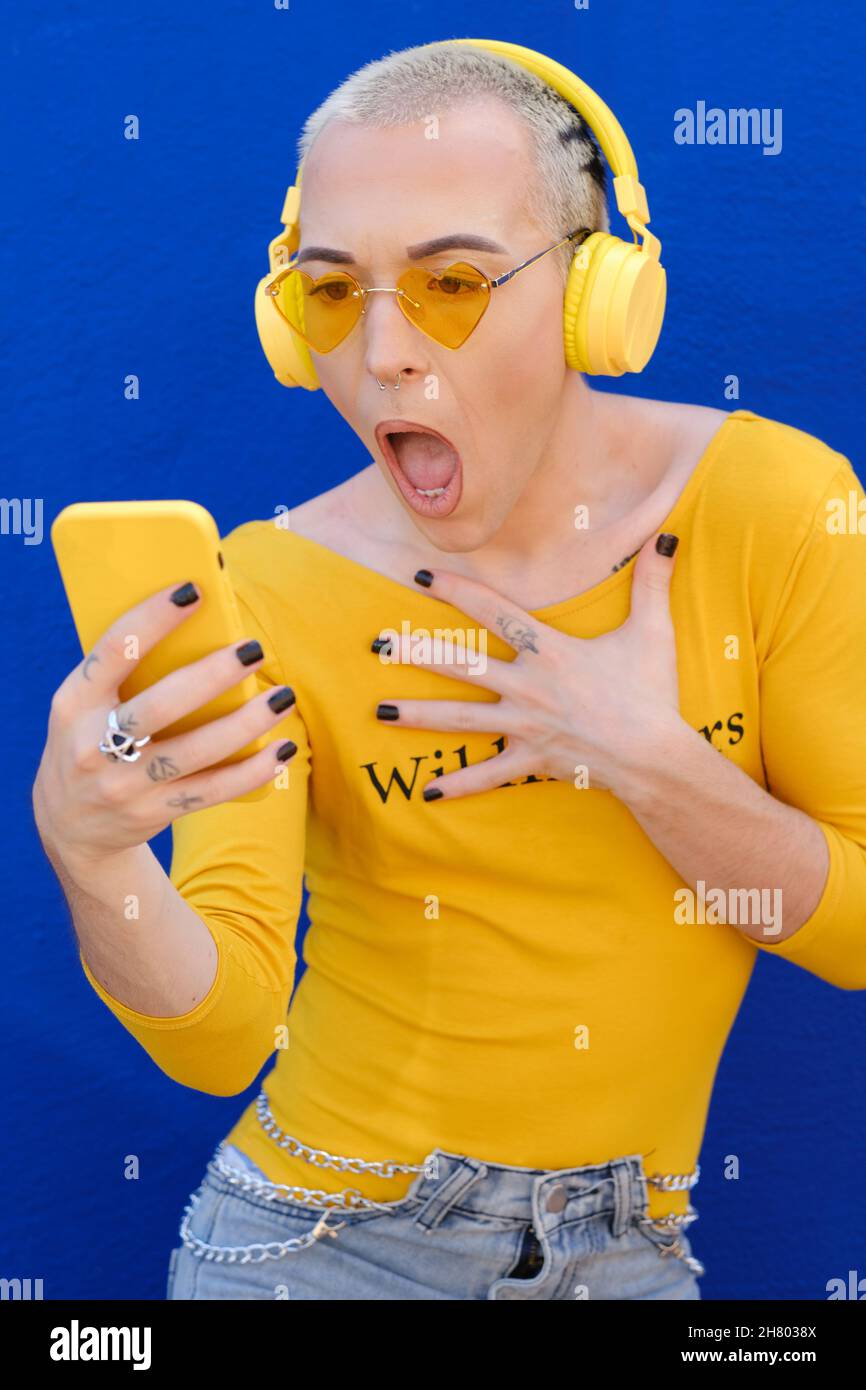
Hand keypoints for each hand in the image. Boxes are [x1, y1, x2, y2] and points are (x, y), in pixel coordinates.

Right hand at [32, 579, 299, 866]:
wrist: (70, 826)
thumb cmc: (89, 742)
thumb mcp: (83, 707)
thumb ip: (122, 674)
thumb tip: (199, 624)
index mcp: (74, 702)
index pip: (113, 650)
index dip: (152, 619)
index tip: (193, 591)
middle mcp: (92, 745)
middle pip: (161, 705)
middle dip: (212, 675)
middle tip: (253, 649)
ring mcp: (123, 784)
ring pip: (194, 751)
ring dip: (246, 724)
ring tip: (283, 698)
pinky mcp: (152, 812)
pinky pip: (211, 791)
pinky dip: (251, 772)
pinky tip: (282, 751)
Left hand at [373, 531, 685, 800]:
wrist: (656, 756)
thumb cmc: (652, 693)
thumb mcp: (652, 631)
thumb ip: (653, 580)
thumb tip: (667, 532)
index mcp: (550, 651)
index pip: (492, 611)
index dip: (456, 591)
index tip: (421, 577)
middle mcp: (528, 686)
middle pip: (461, 665)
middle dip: (417, 654)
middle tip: (378, 645)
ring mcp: (525, 726)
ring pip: (460, 719)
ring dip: (418, 714)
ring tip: (380, 710)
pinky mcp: (531, 761)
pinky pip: (487, 775)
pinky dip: (458, 784)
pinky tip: (426, 791)